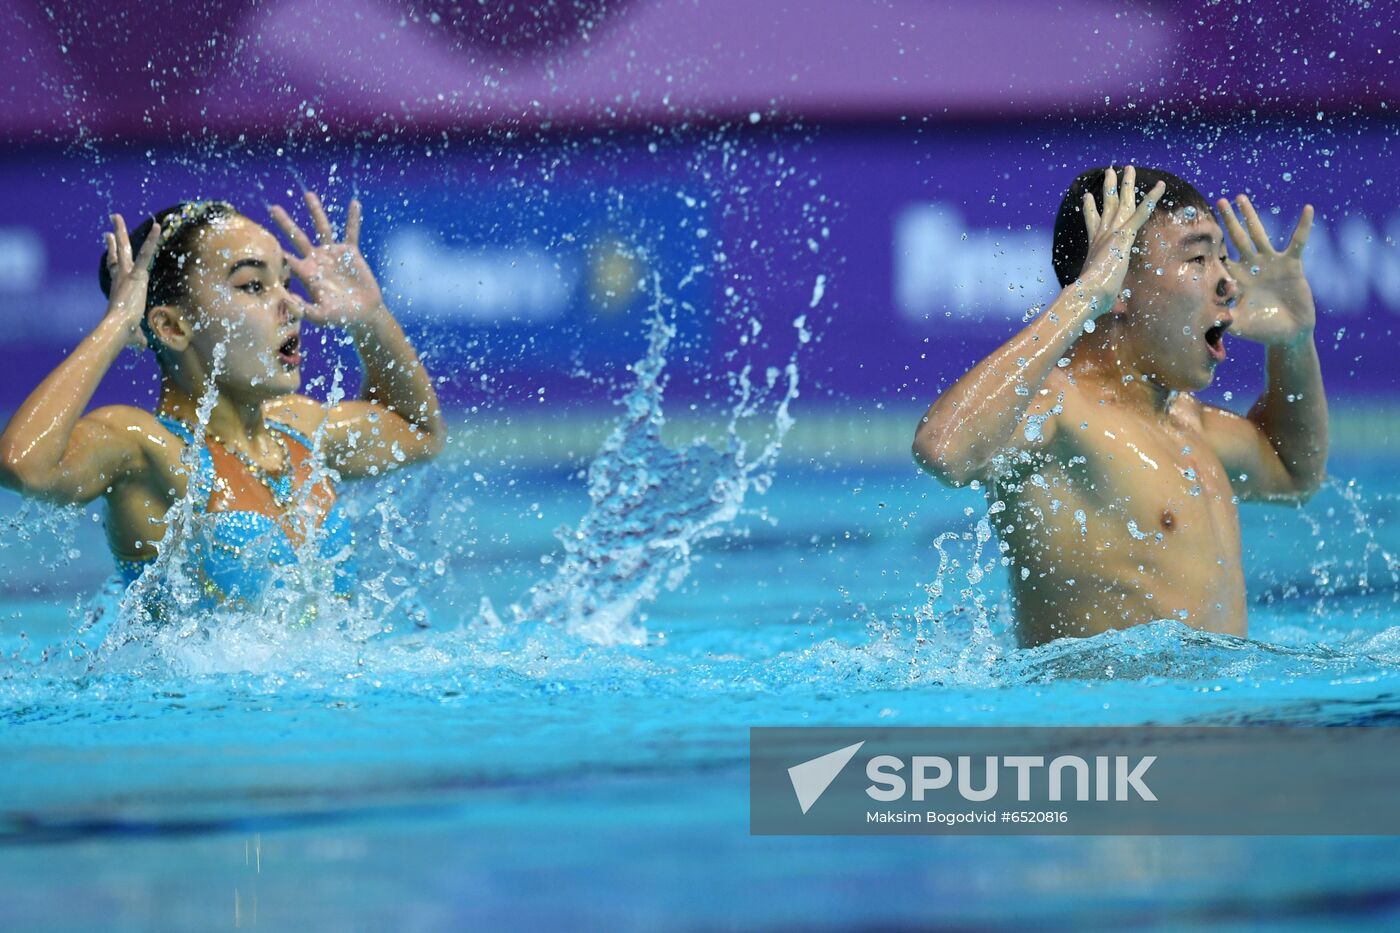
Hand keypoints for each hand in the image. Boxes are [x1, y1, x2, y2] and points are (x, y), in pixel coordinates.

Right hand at [103, 214, 161, 349]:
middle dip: (116, 236)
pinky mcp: (137, 275)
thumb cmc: (123, 334)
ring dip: (122, 230)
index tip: (109, 239)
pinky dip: (152, 241)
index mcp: (121, 287)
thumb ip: (138, 338)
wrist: (118, 329)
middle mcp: (120, 278)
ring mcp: (127, 275)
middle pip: (117, 252)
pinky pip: (145, 254)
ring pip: (125, 248)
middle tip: (112, 221)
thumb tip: (140, 348)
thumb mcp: (134, 334)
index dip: (112, 252)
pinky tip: (158, 228)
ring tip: (116, 215)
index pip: (115, 265)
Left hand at [269, 192, 385, 328]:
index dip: (276, 250)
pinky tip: (354, 204)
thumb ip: (302, 309)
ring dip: (316, 212)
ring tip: (308, 195)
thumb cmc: (341, 318)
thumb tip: (286, 297)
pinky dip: (353, 219)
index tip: (263, 239)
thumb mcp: (321, 316)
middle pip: (298, 237)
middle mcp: (317, 260)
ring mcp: (333, 255)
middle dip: (286, 223)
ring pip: (323, 228)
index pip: (287, 258)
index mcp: (307, 273)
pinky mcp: (351, 253)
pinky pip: (352, 232)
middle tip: (273, 208)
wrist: (364, 315)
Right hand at [1075, 165, 1165, 317]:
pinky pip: (1141, 213)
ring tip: (1128, 167)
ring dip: (1126, 184)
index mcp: (1094, 247)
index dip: (1089, 209)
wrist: (1086, 297)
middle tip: (1110, 171)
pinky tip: (1160, 186)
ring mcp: (1111, 234)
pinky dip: (1151, 199)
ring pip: (1121, 202)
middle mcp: (1100, 235)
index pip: (1093, 222)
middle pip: (1106, 205)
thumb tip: (1098, 316)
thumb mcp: (1098, 296)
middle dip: (1109, 188)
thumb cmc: (1089, 301)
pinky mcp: (1123, 237)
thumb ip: (1100, 299)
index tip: (1086, 197)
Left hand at [1217, 195, 1315, 346]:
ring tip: (1240, 197)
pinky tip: (1308, 209)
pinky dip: (1303, 227)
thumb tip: (1211, 317)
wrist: (1289, 333)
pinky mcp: (1291, 265)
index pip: (1220, 259)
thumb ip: (1224, 319)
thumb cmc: (1261, 330)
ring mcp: (1270, 263)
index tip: (1197, 231)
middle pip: (1236, 239)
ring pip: (1258, 234)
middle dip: (1228, 221)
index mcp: (1236, 279)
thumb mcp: (1239, 325)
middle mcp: (1251, 267)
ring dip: (1250, 215)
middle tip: (1218, 201)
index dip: (1211, 247)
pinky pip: (1298, 242)